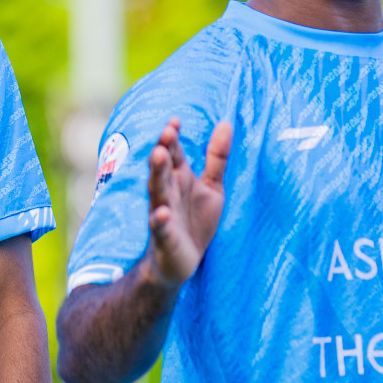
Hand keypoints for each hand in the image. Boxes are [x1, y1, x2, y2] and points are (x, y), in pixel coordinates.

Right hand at [144, 118, 232, 286]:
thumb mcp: (212, 186)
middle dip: (163, 150)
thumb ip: (216, 157)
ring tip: (157, 157)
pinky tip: (161, 214)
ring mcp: (163, 214)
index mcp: (178, 179)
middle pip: (162, 168)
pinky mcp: (164, 237)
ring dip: (156, 174)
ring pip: (157, 191)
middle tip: (166, 133)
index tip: (175, 121)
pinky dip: (159, 221)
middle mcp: (168, 193)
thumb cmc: (195, 220)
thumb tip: (226, 122)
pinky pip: (160, 228)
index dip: (172, 137)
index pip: (173, 153)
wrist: (181, 261)